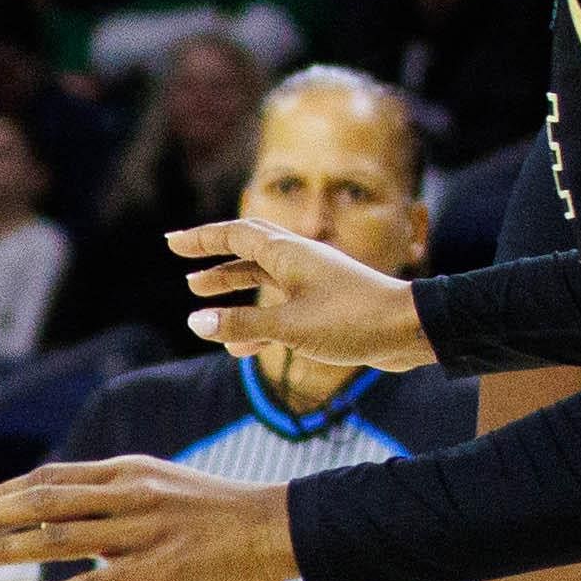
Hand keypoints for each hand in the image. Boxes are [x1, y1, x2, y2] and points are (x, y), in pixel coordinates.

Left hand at [0, 455, 293, 580]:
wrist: (280, 528)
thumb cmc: (220, 514)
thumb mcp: (163, 487)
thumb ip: (117, 494)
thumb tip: (75, 504)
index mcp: (125, 472)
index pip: (48, 477)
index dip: (0, 493)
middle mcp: (126, 494)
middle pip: (39, 501)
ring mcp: (141, 531)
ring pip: (57, 537)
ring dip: (2, 549)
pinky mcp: (158, 569)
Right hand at [171, 217, 435, 375]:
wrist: (408, 330)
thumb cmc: (352, 319)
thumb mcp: (290, 326)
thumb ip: (242, 324)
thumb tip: (195, 321)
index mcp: (289, 254)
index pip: (236, 235)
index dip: (202, 239)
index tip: (172, 243)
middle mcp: (299, 261)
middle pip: (247, 251)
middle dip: (213, 256)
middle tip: (182, 261)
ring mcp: (313, 283)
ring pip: (262, 280)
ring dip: (231, 287)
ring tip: (200, 297)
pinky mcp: (324, 307)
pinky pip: (279, 307)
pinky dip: (256, 321)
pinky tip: (237, 345)